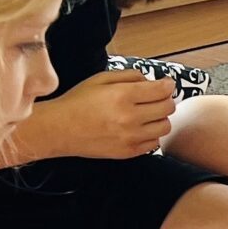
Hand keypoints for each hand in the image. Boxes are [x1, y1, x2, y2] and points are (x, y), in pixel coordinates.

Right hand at [37, 68, 176, 160]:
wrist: (59, 129)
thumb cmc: (78, 102)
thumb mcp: (101, 79)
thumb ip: (130, 76)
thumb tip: (153, 81)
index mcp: (122, 96)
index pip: (162, 90)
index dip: (167, 85)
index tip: (165, 84)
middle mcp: (129, 118)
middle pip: (168, 108)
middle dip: (165, 100)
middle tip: (155, 98)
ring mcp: (130, 137)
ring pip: (165, 126)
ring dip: (160, 118)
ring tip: (147, 114)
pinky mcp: (128, 152)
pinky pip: (154, 143)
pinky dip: (151, 134)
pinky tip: (139, 128)